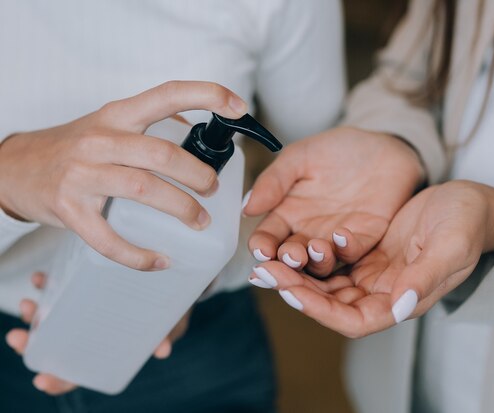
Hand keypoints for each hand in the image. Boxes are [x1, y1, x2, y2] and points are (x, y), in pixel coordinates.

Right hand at [0, 81, 247, 270]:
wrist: (15, 168)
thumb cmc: (75, 147)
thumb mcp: (109, 124)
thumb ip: (150, 128)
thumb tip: (198, 140)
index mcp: (117, 115)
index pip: (167, 94)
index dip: (208, 96)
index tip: (239, 107)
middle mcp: (101, 139)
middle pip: (163, 154)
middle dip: (199, 175)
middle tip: (213, 190)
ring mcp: (83, 174)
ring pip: (144, 190)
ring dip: (181, 208)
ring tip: (200, 221)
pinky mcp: (69, 209)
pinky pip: (109, 239)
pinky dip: (139, 255)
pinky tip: (159, 260)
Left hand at [4, 272, 191, 394]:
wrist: (176, 275)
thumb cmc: (172, 308)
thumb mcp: (172, 321)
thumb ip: (164, 334)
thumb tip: (162, 351)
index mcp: (111, 349)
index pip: (82, 372)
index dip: (62, 380)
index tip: (41, 380)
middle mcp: (93, 332)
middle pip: (57, 346)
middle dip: (32, 343)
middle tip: (18, 337)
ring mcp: (86, 309)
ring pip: (53, 319)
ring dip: (35, 314)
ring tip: (27, 304)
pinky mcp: (85, 285)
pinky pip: (61, 289)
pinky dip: (48, 286)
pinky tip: (41, 279)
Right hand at [244, 127, 423, 275]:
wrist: (381, 147)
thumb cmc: (337, 151)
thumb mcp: (299, 157)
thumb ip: (274, 180)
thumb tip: (247, 207)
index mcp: (288, 214)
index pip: (268, 238)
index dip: (262, 247)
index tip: (261, 249)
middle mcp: (309, 232)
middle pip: (291, 258)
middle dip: (288, 262)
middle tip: (290, 255)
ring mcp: (336, 239)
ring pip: (321, 262)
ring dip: (316, 261)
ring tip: (314, 248)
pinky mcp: (365, 238)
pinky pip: (354, 250)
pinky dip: (347, 247)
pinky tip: (341, 235)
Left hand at [248, 181, 493, 337]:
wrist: (469, 204)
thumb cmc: (466, 225)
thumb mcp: (450, 246)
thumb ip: (426, 277)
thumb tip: (400, 307)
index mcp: (402, 301)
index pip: (354, 320)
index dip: (320, 310)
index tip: (290, 291)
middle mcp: (384, 294)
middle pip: (331, 304)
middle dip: (296, 290)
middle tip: (264, 271)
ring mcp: (373, 275)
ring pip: (326, 284)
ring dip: (296, 275)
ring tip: (265, 260)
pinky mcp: (367, 255)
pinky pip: (330, 262)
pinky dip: (308, 257)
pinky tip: (286, 245)